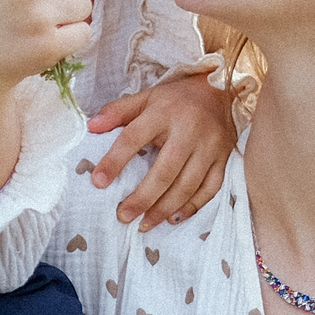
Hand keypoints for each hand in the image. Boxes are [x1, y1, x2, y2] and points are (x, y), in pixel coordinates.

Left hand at [86, 56, 232, 227]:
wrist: (220, 90)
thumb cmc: (176, 100)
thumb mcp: (146, 98)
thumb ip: (118, 112)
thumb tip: (91, 127)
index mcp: (163, 112)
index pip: (133, 137)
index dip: (115, 161)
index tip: (98, 182)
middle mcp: (189, 130)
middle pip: (164, 171)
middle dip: (142, 198)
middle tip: (123, 215)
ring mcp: (210, 146)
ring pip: (187, 185)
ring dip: (164, 208)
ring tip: (144, 224)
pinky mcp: (224, 157)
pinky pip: (211, 188)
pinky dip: (192, 206)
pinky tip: (173, 218)